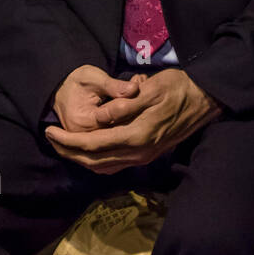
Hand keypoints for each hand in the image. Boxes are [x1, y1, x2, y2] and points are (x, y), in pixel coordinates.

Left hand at [45, 66, 222, 173]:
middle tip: (50, 138)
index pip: (93, 144)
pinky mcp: (147, 154)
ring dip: (80, 158)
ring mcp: (144, 156)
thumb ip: (123, 105)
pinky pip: (115, 164)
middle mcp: (138, 152)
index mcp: (136, 136)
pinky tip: (89, 151)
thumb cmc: (177, 88)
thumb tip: (98, 119)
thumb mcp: (150, 89)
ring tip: (63, 144)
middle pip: (94, 160)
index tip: (49, 130)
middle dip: (68, 151)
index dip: (68, 140)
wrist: (204, 100)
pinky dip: (97, 160)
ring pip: (103, 166)